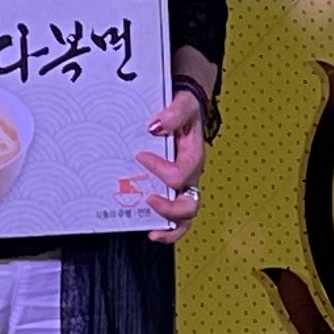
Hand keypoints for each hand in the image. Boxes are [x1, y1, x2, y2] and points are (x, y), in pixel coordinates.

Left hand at [134, 88, 209, 241]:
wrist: (182, 109)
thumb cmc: (184, 109)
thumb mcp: (184, 103)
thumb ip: (175, 112)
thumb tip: (157, 125)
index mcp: (194, 156)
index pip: (181, 172)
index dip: (160, 169)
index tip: (140, 155)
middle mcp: (190, 176)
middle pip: (190, 205)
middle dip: (169, 208)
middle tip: (149, 199)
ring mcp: (181, 187)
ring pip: (184, 218)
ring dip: (169, 225)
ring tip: (152, 230)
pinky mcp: (170, 191)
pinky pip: (174, 218)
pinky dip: (165, 229)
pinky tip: (149, 230)